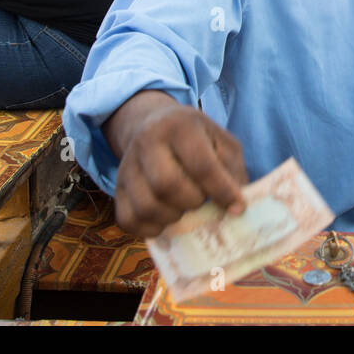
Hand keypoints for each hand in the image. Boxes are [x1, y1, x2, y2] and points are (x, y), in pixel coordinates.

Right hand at [108, 95, 247, 238]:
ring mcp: (127, 165)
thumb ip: (232, 170)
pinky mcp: (117, 188)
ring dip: (173, 217)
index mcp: (180, 126)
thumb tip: (236, 208)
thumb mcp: (222, 142)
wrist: (154, 124)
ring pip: (146, 207)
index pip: (201, 165)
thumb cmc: (197, 138)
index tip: (236, 208)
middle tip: (201, 200)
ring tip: (184, 208)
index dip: (221, 191)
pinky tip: (166, 220)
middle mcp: (148, 141)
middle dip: (192, 202)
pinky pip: (128, 220)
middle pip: (167, 185)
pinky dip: (151, 229)